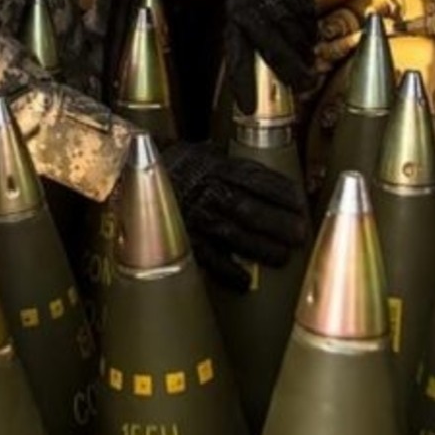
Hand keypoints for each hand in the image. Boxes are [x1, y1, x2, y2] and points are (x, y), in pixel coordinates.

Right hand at [161, 141, 309, 290]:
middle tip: (300, 234)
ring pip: (234, 235)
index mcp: (217, 167)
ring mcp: (194, 217)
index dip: (282, 192)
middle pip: (250, 208)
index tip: (301, 203)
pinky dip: (227, 272)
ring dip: (262, 248)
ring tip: (283, 256)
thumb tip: (273, 181)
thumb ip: (234, 167)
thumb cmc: (178, 165)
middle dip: (279, 223)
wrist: (134, 179)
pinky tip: (245, 281)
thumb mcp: (205, 153)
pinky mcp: (182, 240)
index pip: (257, 179)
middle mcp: (207, 191)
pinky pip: (208, 259)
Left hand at [225, 0, 325, 114]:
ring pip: (297, 46)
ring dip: (303, 56)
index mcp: (236, 18)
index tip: (249, 108)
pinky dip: (309, 37)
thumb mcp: (239, 6)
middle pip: (277, 57)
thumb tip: (254, 67)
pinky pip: (308, 31)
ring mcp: (282, 10)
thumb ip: (245, 35)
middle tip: (304, 87)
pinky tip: (305, 32)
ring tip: (305, 58)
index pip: (237, 60)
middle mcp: (257, 16)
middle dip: (292, 75)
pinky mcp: (302, 4)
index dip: (243, 86)